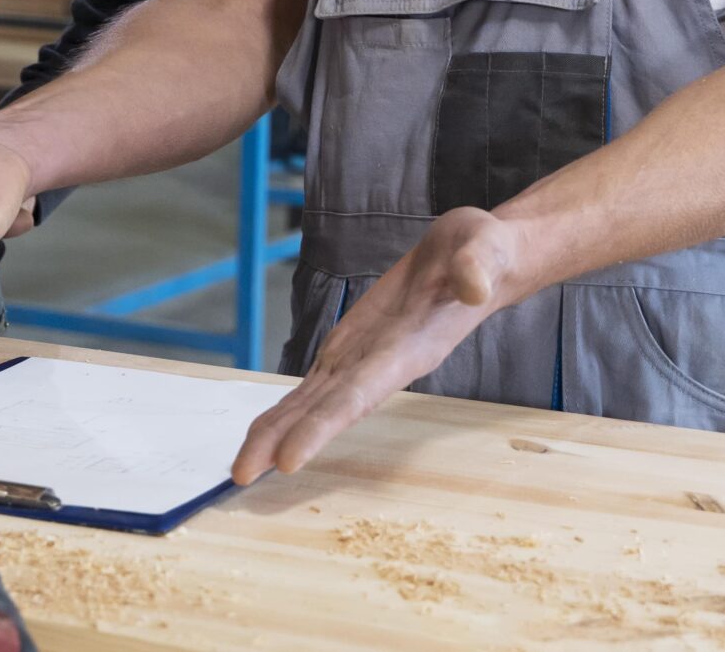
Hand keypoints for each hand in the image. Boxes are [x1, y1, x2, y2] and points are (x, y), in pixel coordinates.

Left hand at [231, 207, 524, 485]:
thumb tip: (473, 286)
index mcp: (409, 349)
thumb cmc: (484, 254)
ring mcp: (364, 358)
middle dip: (282, 441)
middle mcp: (382, 364)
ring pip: (313, 402)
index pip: (359, 394)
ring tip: (241, 467)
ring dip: (276, 432)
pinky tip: (265, 431)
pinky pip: (316, 383)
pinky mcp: (353, 345)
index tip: (288, 461)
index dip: (322, 427)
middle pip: (325, 409)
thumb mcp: (485, 249)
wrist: (479, 258)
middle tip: (239, 475)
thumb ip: (478, 269)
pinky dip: (288, 408)